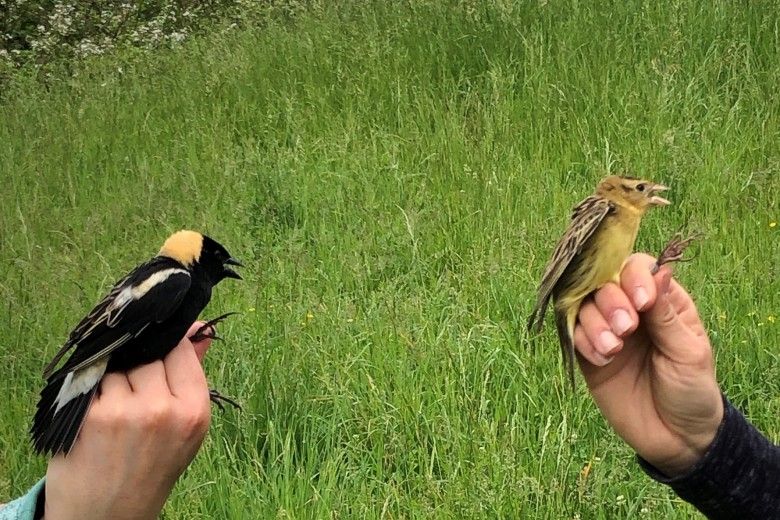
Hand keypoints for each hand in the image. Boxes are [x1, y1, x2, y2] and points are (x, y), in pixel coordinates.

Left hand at [43, 322, 213, 519]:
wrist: (107, 517)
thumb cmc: (149, 467)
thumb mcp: (183, 427)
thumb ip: (190, 375)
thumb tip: (200, 330)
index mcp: (194, 411)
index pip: (181, 349)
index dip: (168, 349)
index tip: (158, 358)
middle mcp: (163, 409)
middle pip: (149, 355)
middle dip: (140, 367)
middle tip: (135, 395)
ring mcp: (125, 411)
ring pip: (118, 366)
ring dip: (113, 378)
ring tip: (114, 410)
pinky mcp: (91, 415)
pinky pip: (92, 380)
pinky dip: (91, 392)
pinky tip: (94, 416)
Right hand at [574, 254, 723, 475]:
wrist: (675, 438)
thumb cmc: (692, 391)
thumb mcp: (688, 353)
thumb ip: (666, 315)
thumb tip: (660, 270)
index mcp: (662, 301)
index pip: (638, 268)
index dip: (633, 278)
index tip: (641, 302)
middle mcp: (630, 309)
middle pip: (604, 282)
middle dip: (611, 302)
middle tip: (626, 330)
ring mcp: (607, 330)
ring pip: (584, 305)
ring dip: (595, 323)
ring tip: (612, 350)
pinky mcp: (588, 353)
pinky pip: (573, 334)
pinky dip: (582, 341)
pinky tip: (602, 359)